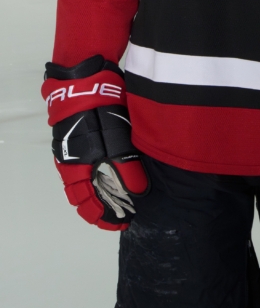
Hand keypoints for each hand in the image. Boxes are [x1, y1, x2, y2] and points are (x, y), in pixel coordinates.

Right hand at [42, 56, 148, 229]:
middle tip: (125, 215)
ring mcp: (80, 150)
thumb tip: (138, 195)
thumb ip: (126, 170)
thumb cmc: (98, 115)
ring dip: (106, 191)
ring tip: (127, 199)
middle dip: (104, 207)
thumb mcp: (114, 144)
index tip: (121, 223)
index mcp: (75, 169)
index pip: (85, 203)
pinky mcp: (89, 137)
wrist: (87, 83)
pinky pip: (96, 164)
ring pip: (90, 179)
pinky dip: (107, 174)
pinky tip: (123, 174)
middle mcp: (74, 163)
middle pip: (85, 194)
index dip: (101, 216)